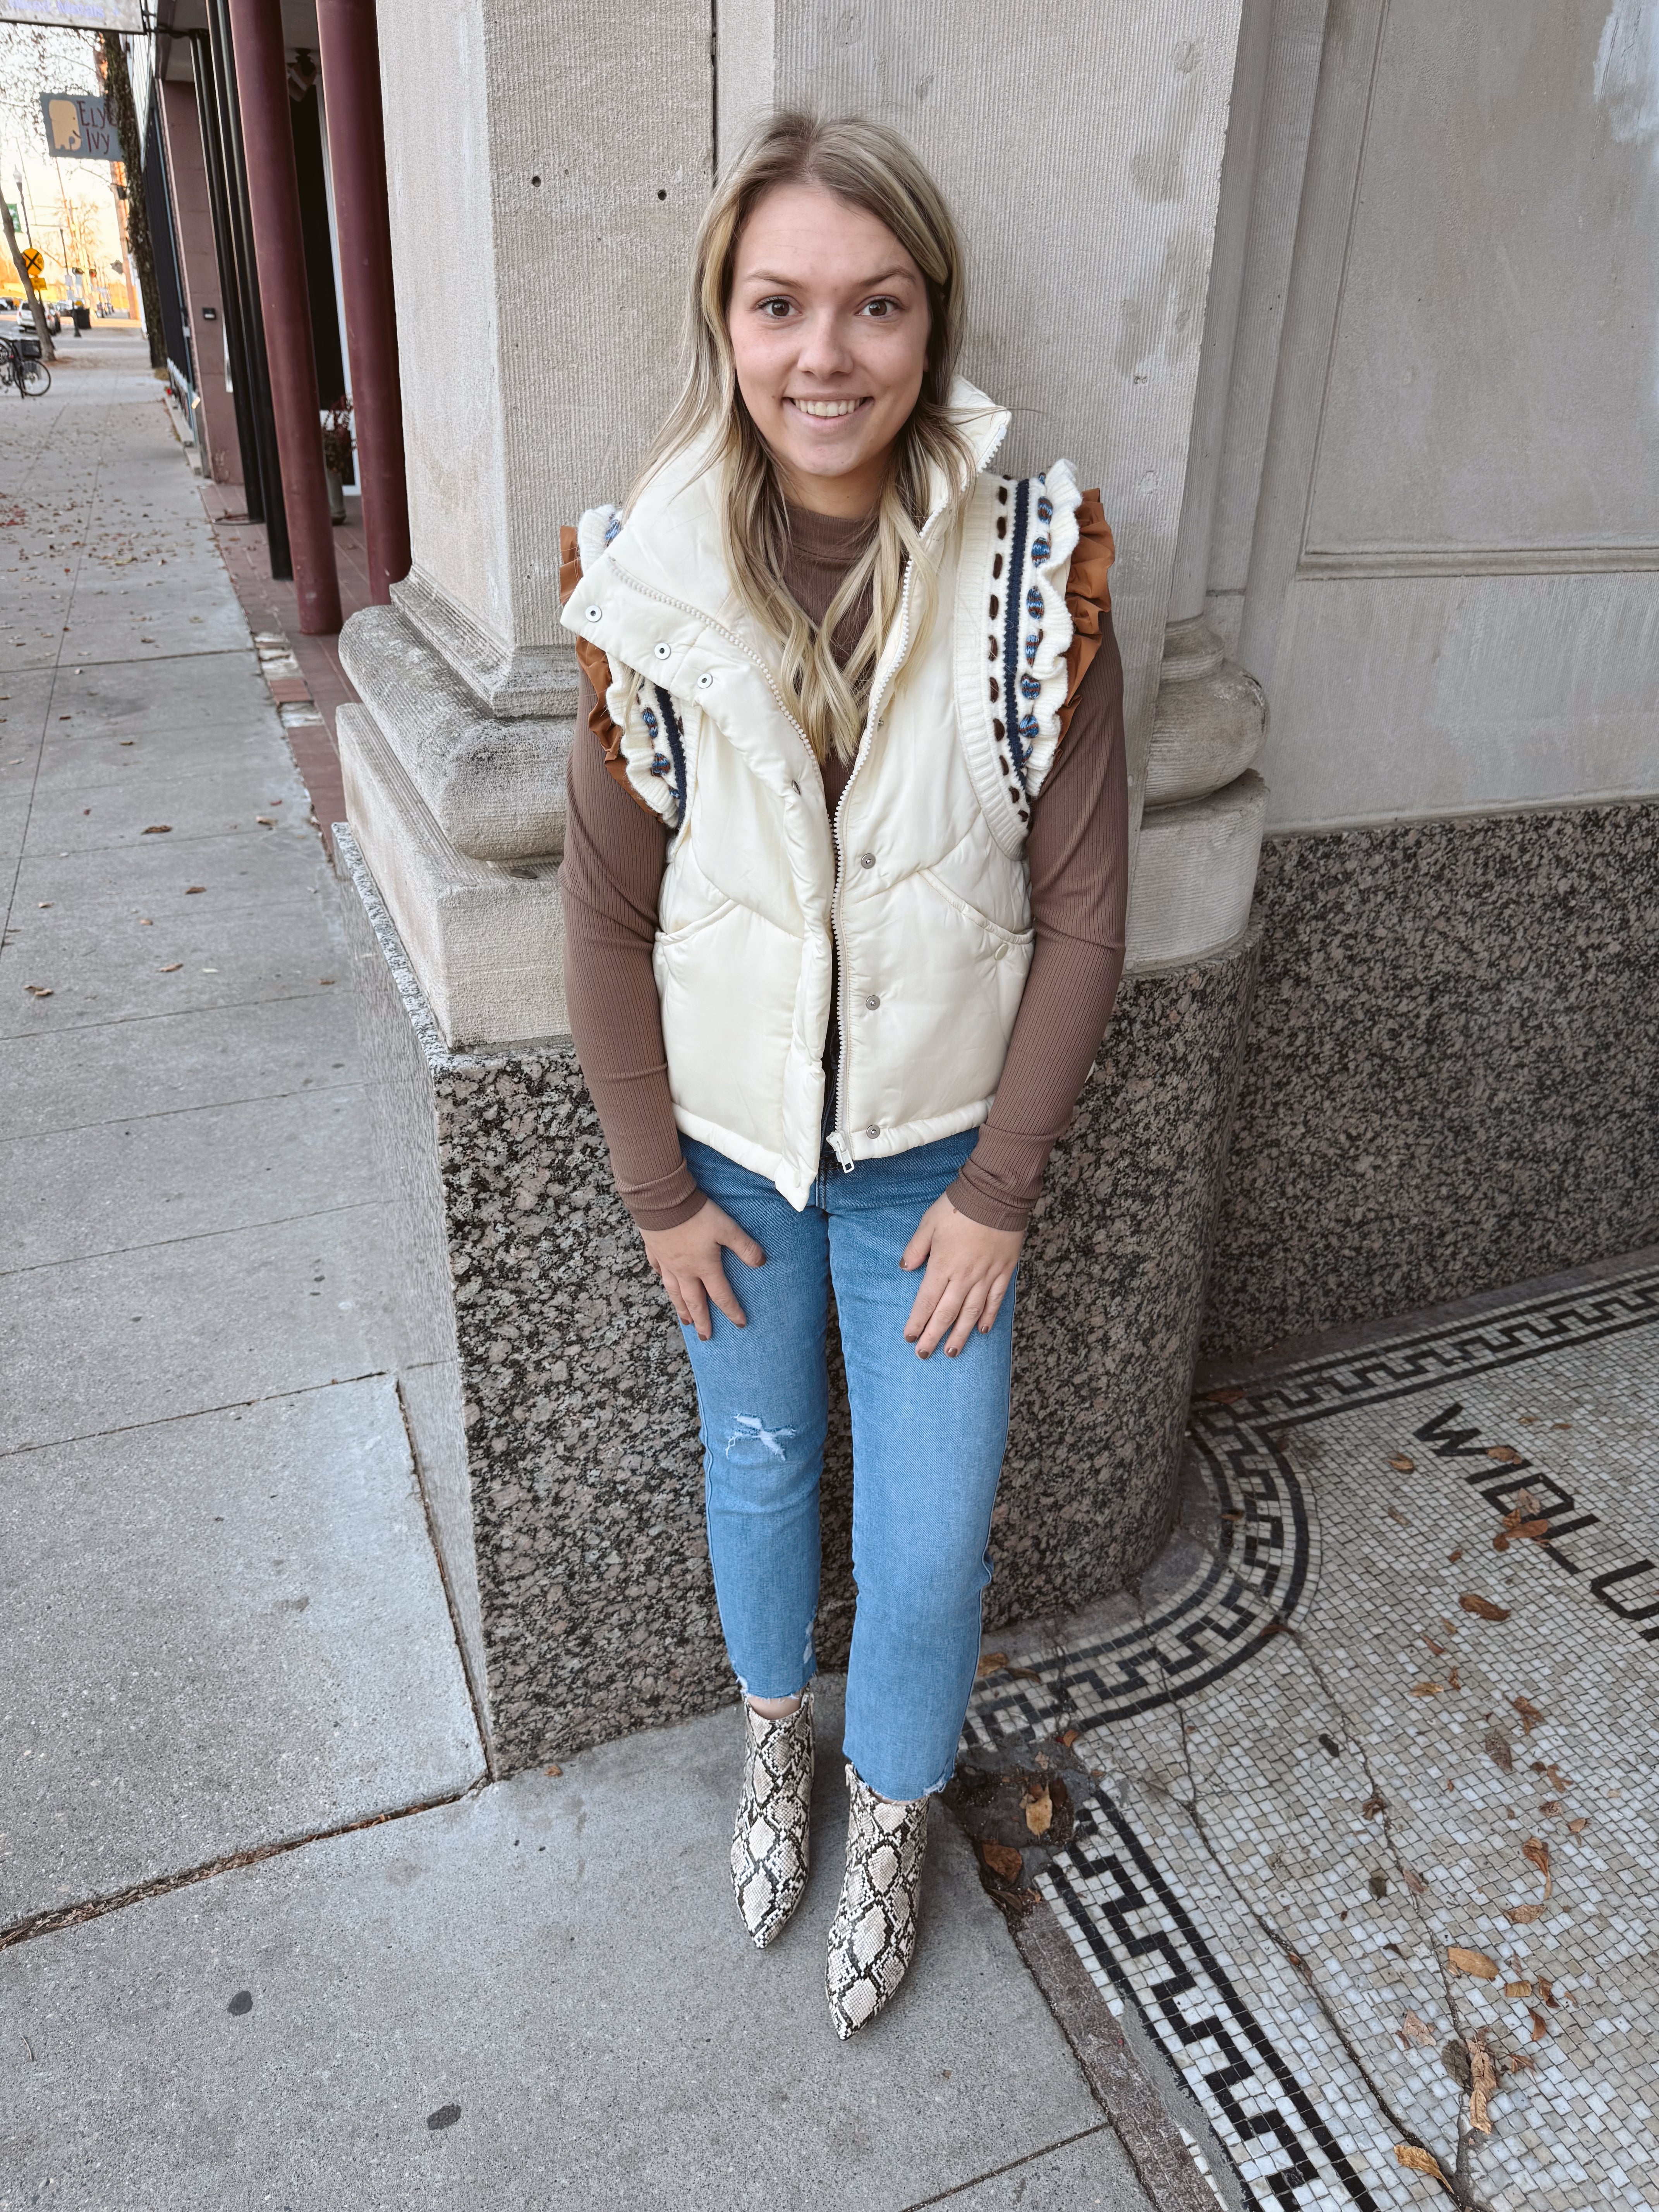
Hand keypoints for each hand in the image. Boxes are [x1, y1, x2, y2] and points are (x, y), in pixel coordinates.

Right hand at [642, 1198, 764, 1339]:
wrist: (661, 1200)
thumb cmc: (696, 1215)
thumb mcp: (727, 1228)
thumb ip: (745, 1247)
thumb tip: (762, 1263)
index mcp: (704, 1267)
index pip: (721, 1295)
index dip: (732, 1311)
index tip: (740, 1324)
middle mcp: (684, 1270)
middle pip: (694, 1301)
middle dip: (701, 1321)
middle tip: (704, 1337)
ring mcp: (666, 1262)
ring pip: (674, 1291)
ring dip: (680, 1308)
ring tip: (684, 1321)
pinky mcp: (654, 1249)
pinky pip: (658, 1270)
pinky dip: (662, 1279)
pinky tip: (663, 1281)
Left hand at [900, 1193, 1021, 1358]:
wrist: (996, 1195)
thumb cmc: (959, 1205)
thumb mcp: (929, 1222)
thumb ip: (916, 1248)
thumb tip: (904, 1268)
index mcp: (943, 1265)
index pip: (926, 1301)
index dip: (917, 1322)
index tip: (909, 1338)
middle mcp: (964, 1276)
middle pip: (946, 1314)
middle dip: (933, 1336)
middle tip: (924, 1355)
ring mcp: (986, 1276)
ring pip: (971, 1313)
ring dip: (960, 1334)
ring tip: (951, 1352)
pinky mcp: (1004, 1271)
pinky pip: (996, 1300)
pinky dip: (988, 1317)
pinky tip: (981, 1330)